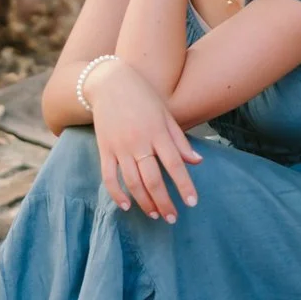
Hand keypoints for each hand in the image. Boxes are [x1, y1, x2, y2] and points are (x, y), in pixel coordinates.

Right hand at [89, 62, 200, 222]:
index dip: (184, 186)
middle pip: (153, 180)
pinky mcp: (104, 149)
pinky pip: (109, 177)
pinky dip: (117, 194)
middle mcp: (139, 142)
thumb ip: (180, 141)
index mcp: (158, 133)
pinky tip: (127, 206)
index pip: (175, 165)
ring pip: (133, 182)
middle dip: (164, 202)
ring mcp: (119, 147)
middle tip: (172, 218)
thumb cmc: (143, 97)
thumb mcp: (166, 114)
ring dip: (145, 202)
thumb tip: (196, 162)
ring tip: (155, 214)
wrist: (109, 81)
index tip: (192, 203)